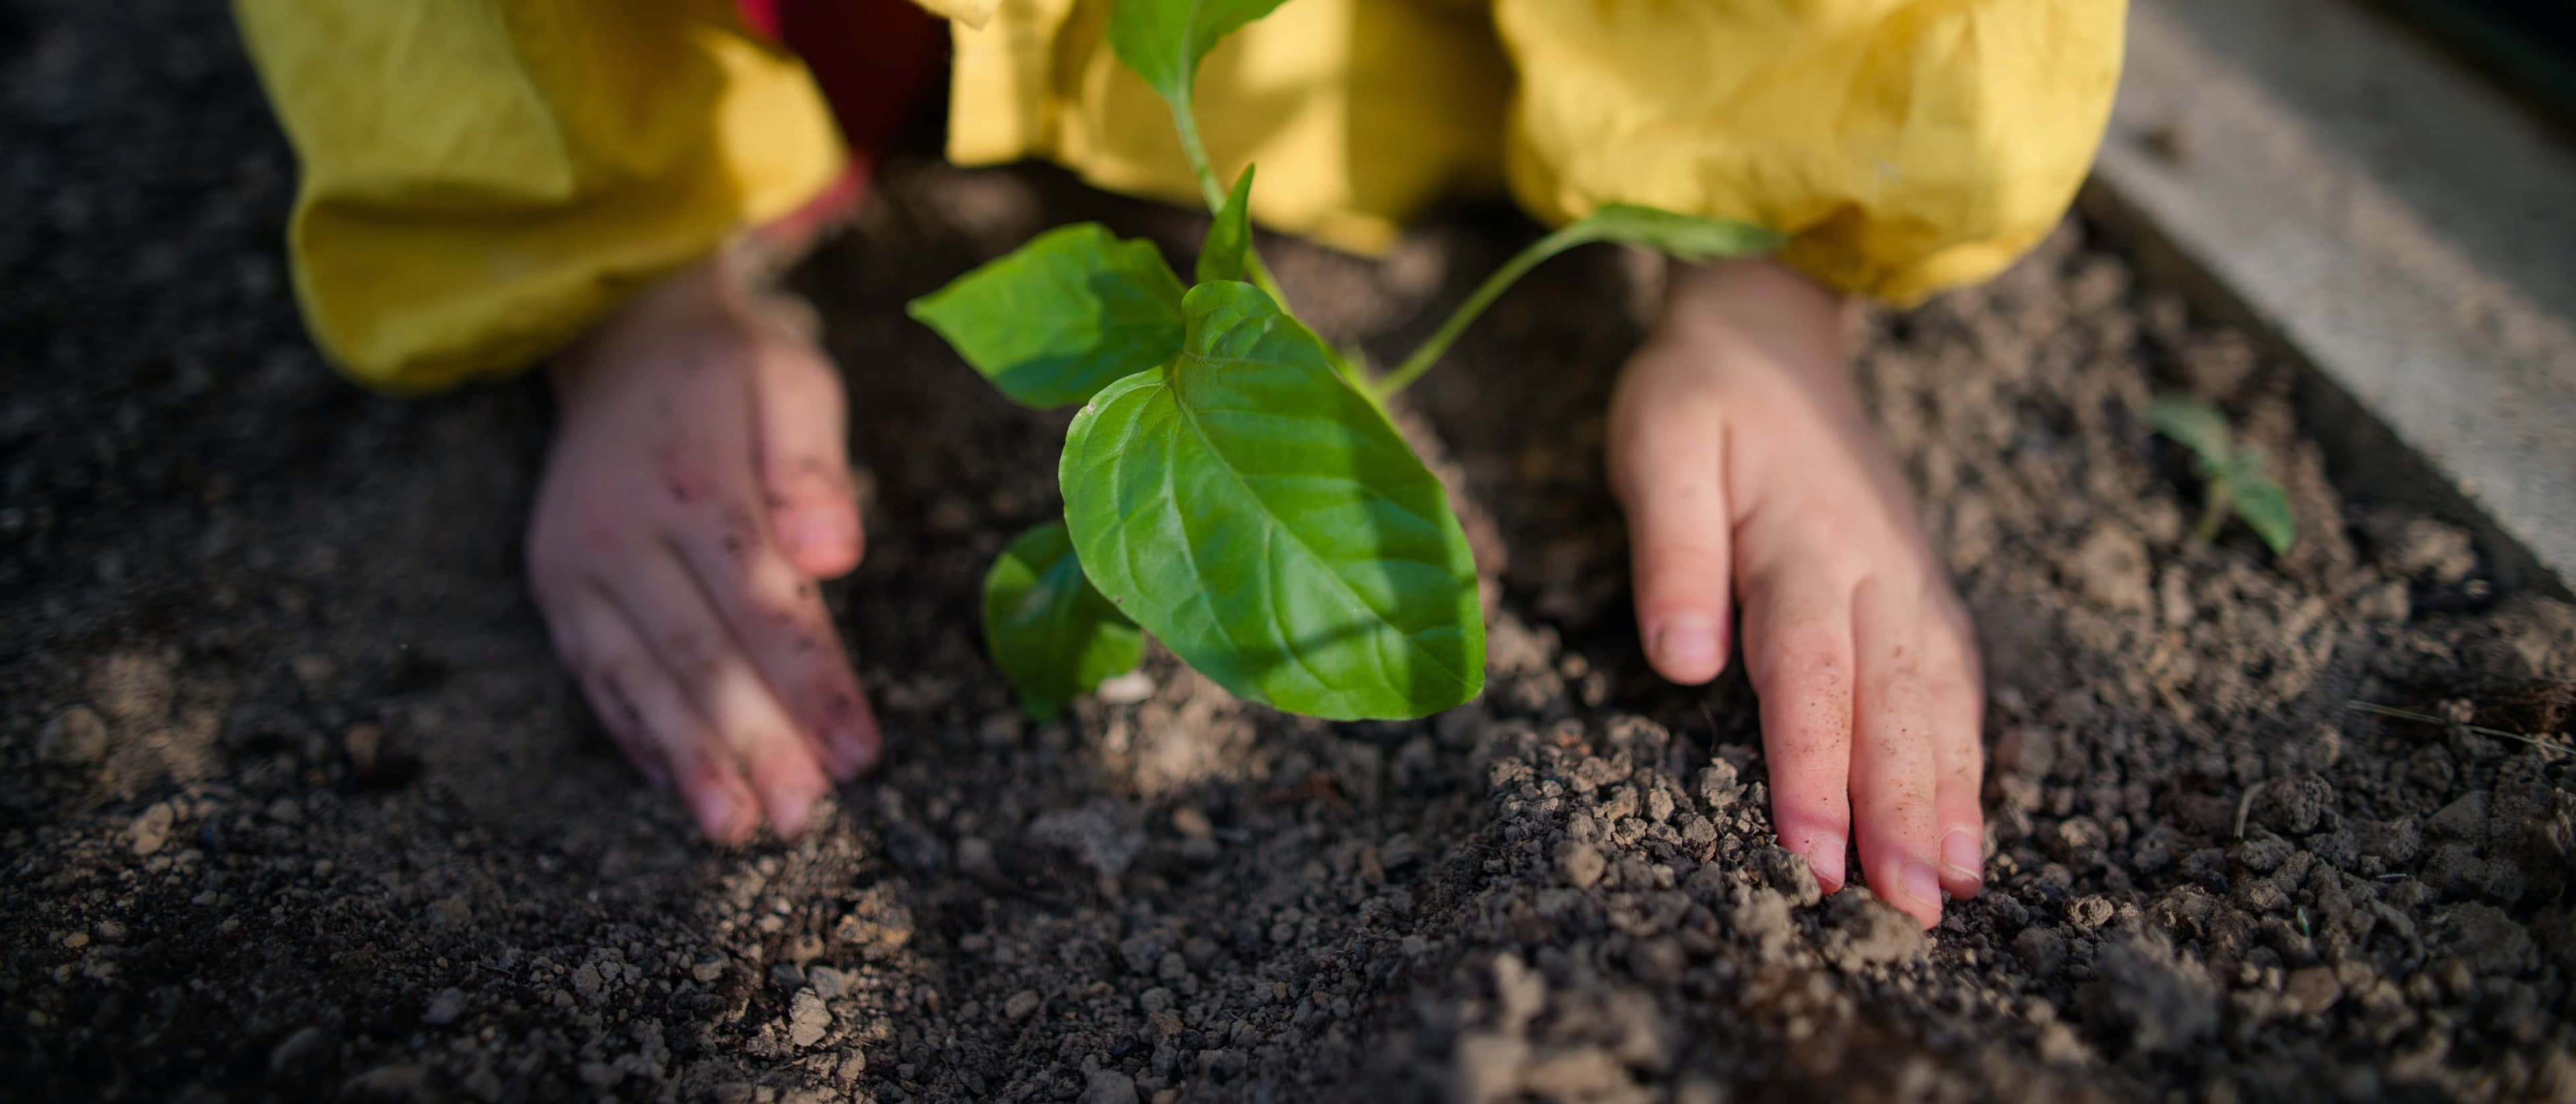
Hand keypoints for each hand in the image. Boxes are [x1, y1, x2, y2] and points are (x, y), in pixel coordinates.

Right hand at [526, 252, 878, 842]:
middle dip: (753, 743)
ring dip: (687, 760)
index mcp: (693, 485)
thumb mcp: (791, 384)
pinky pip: (596, 672)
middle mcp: (623, 533)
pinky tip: (675, 784)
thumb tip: (834, 554)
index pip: (762, 604)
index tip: (860, 754)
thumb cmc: (733, 373)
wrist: (624, 339)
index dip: (813, 683)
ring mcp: (578, 565)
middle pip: (698, 655)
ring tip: (734, 826)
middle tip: (800, 815)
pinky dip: (636, 732)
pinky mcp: (557, 586)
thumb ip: (810, 466)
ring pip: (637, 677)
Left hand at [1609, 258, 1984, 926]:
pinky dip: (1967, 751)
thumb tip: (1685, 662)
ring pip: (1937, 699)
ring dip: (1949, 794)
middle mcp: (1873, 567)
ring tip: (1957, 886)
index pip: (1810, 674)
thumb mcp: (1659, 446)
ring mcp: (1905, 577)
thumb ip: (1671, 552)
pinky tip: (1969, 818)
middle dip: (1904, 810)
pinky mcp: (1914, 584)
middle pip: (1892, 703)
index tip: (1816, 856)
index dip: (1814, 769)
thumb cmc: (1699, 395)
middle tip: (1911, 907)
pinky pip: (1953, 677)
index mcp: (1805, 540)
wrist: (1771, 325)